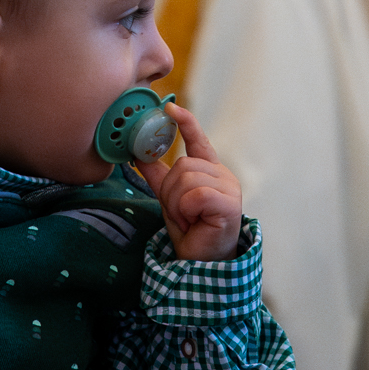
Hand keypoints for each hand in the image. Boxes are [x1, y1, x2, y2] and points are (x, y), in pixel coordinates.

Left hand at [138, 103, 242, 260]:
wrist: (201, 262)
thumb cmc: (191, 230)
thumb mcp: (169, 198)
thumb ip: (158, 176)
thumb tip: (138, 155)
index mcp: (210, 171)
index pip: (198, 140)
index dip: (186, 123)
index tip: (170, 107)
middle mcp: (223, 175)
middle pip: (182, 164)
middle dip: (170, 191)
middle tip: (180, 213)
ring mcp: (230, 188)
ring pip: (186, 178)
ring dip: (177, 203)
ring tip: (187, 219)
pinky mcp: (230, 204)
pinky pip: (195, 194)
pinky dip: (186, 211)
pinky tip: (194, 222)